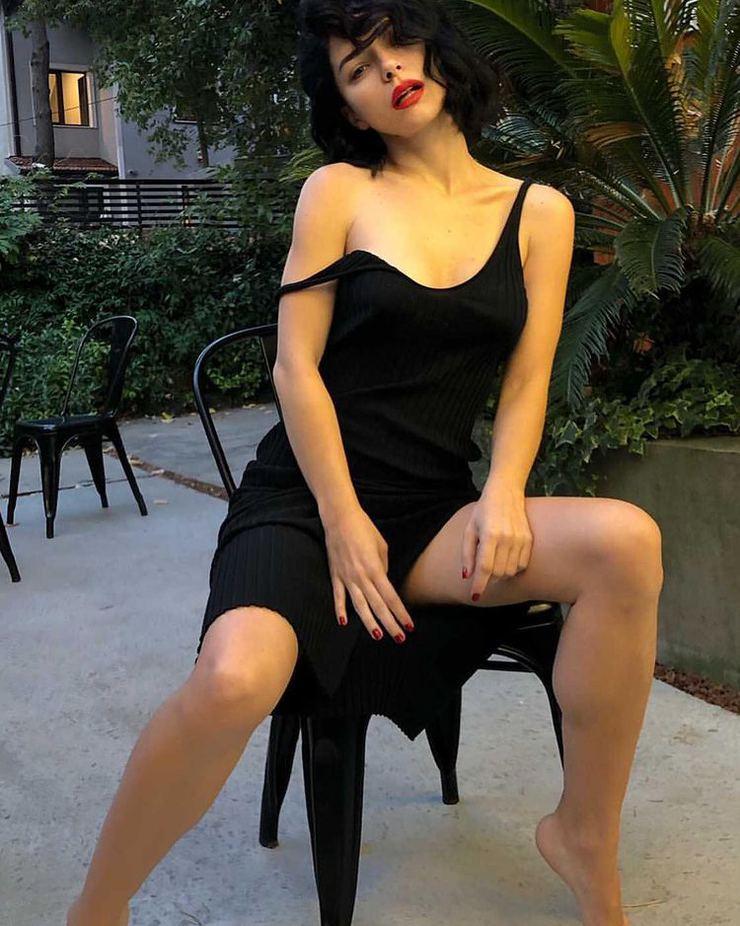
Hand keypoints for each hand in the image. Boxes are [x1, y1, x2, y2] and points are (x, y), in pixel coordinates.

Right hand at [322, 505, 414, 641]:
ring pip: (359, 606)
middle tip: (400, 638)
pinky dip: (340, 610)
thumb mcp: (381, 546)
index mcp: (376, 569)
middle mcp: (361, 577)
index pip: (391, 597)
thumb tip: (383, 581)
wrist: (340, 518)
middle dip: (390, 624)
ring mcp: (347, 578)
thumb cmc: (364, 529)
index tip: (409, 626)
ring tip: (378, 636)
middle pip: (378, 606)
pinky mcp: (335, 575)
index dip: (401, 613)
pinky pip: (338, 596)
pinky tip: (343, 623)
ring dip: (369, 623)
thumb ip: (383, 567)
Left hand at [461, 481, 531, 601]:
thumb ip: (467, 554)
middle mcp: (507, 539)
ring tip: (494, 563)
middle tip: (483, 572)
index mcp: (489, 535)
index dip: (480, 584)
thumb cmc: (484, 510)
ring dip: (501, 574)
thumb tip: (467, 576)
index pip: (485, 568)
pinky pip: (522, 565)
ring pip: (511, 571)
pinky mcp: (529, 540)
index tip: (475, 596)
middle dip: (489, 578)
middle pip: (498, 573)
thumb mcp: (469, 529)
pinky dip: (513, 568)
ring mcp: (520, 540)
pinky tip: (506, 559)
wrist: (506, 492)